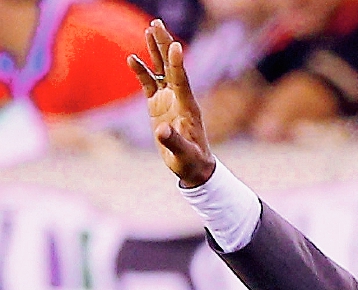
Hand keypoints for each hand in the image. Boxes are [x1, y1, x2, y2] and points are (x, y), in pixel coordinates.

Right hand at [127, 20, 215, 186]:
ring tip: (150, 29)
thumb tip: (161, 130)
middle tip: (157, 23)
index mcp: (187, 107)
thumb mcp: (183, 155)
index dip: (177, 64)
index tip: (176, 45)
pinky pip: (149, 83)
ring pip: (161, 70)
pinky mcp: (158, 105)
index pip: (181, 81)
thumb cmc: (191, 162)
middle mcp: (179, 98)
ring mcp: (169, 100)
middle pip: (171, 67)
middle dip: (164, 45)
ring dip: (155, 50)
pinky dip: (141, 71)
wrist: (193, 166)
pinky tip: (132, 58)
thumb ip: (173, 142)